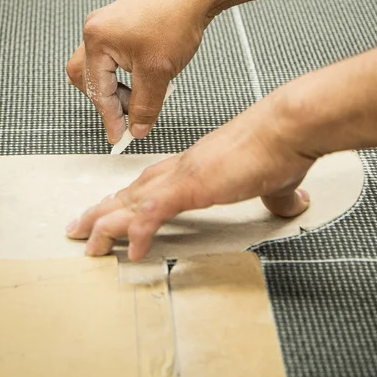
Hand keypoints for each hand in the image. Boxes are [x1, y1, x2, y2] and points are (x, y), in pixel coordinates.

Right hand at [66, 0, 220, 143]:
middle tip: (130, 114)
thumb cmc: (176, 20)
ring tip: (145, 92)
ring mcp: (109, 24)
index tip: (119, 137)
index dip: (110, 117)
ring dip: (119, 86)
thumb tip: (136, 128)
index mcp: (97, 39)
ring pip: (102, 67)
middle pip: (88, 77)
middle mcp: (97, 29)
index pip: (97, 90)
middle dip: (107, 100)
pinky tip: (148, 76)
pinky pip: (115, 56)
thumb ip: (144, 106)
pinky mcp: (124, 24)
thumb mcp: (159, 72)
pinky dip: (126, 73)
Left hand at [66, 93, 314, 259]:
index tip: (118, 206)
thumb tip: (294, 203)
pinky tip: (130, 251)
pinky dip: (139, 232)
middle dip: (106, 209)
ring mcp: (187, 175)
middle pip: (135, 189)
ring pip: (134, 200)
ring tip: (88, 243)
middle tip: (82, 226)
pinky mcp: (194, 185)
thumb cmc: (283, 145)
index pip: (157, 181)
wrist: (289, 125)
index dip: (133, 196)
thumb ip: (279, 195)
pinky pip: (156, 213)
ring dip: (108, 222)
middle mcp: (186, 166)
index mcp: (200, 163)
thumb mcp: (279, 180)